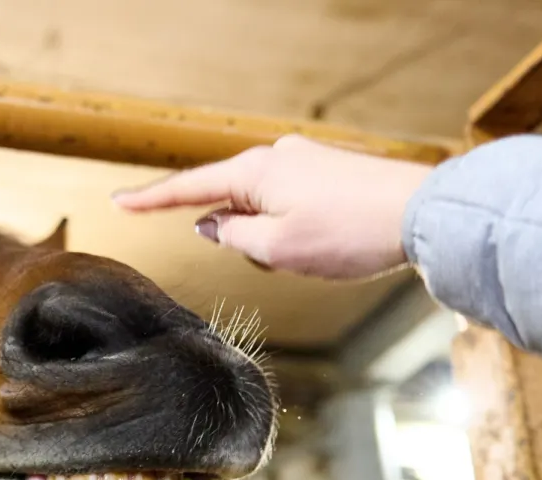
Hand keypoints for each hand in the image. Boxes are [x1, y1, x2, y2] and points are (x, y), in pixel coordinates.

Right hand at [112, 135, 434, 280]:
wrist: (422, 214)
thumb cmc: (351, 232)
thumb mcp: (277, 250)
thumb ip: (234, 238)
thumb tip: (213, 226)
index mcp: (255, 172)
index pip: (188, 189)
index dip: (151, 201)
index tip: (119, 203)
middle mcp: (277, 157)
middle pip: (230, 199)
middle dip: (238, 235)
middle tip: (277, 261)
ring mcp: (305, 162)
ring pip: (264, 207)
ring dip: (272, 239)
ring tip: (318, 255)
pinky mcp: (330, 173)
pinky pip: (291, 204)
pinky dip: (294, 230)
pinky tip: (325, 246)